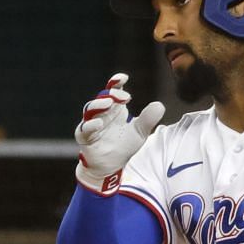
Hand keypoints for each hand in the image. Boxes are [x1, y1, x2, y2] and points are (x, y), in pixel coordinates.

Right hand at [74, 72, 164, 194]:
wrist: (111, 166)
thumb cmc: (123, 146)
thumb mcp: (140, 132)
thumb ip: (148, 119)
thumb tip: (159, 105)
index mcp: (115, 109)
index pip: (113, 90)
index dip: (116, 82)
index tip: (124, 78)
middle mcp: (102, 113)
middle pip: (102, 97)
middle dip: (111, 93)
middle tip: (124, 96)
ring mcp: (91, 124)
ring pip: (90, 110)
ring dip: (99, 105)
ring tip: (109, 103)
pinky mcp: (84, 137)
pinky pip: (84, 129)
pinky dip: (91, 125)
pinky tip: (99, 124)